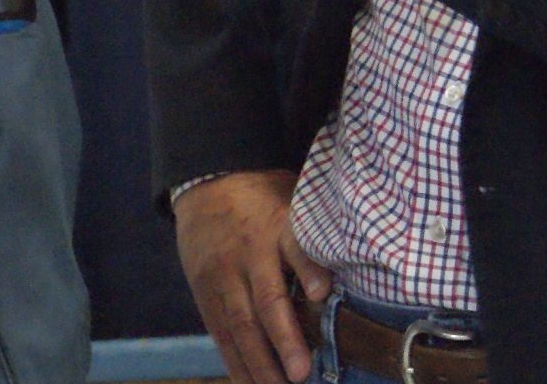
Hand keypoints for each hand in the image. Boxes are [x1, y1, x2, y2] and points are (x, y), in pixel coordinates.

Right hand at [173, 170, 331, 383]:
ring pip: (239, 325)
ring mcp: (221, 276)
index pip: (293, 248)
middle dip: (283, 340)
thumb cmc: (264, 198)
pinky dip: (235, 363)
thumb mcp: (292, 201)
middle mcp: (246, 254)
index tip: (323, 292)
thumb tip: (342, 277)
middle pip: (264, 300)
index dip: (308, 269)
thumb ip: (313, 237)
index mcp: (274, 226)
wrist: (207, 182)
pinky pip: (220, 334)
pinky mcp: (204, 293)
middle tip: (301, 374)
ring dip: (259, 364)